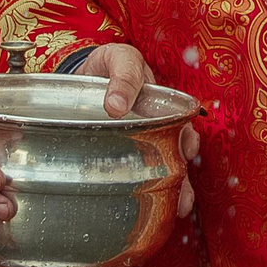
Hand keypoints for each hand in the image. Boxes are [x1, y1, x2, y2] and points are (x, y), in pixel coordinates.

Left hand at [67, 41, 198, 218]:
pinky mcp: (119, 154)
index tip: (187, 150)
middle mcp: (155, 124)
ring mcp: (138, 140)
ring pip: (162, 167)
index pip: (181, 122)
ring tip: (179, 208)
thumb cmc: (105, 65)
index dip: (187, 138)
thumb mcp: (117, 58)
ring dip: (173, 188)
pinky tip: (150, 208)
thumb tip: (117, 107)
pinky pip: (136, 174)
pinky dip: (146, 192)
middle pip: (175, 154)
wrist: (79, 75)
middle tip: (185, 195)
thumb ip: (123, 77)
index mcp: (159, 101)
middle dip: (183, 175)